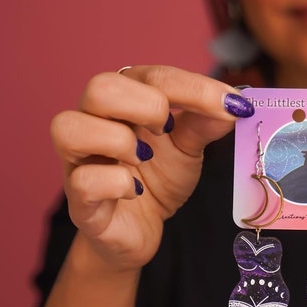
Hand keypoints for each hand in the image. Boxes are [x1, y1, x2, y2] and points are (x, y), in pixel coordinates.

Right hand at [50, 65, 253, 271]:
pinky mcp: (79, 200)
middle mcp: (95, 122)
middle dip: (145, 105)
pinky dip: (116, 182)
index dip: (196, 88)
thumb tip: (237, 102)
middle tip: (167, 129)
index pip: (154, 76)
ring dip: (118, 140)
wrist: (141, 229)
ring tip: (143, 158)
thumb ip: (206, 122)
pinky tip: (134, 190)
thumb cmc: (158, 178)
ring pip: (70, 126)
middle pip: (99, 87)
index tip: (233, 106)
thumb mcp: (188, 146)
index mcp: (126, 100)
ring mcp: (80, 160)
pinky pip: (82, 180)